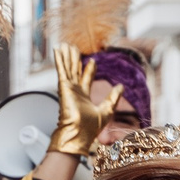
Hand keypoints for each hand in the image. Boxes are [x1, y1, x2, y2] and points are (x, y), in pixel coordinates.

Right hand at [48, 43, 124, 159]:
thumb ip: (113, 98)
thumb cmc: (90, 129)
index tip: (92, 61)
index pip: (86, 79)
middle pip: (74, 71)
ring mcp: (68, 88)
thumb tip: (121, 86)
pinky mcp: (64, 87)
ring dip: (67, 56)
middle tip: (73, 48)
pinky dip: (60, 60)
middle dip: (74, 59)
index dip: (89, 69)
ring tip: (65, 45)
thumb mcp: (107, 111)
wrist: (79, 134)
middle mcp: (75, 91)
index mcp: (84, 97)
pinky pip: (62, 70)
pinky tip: (58, 50)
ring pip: (68, 68)